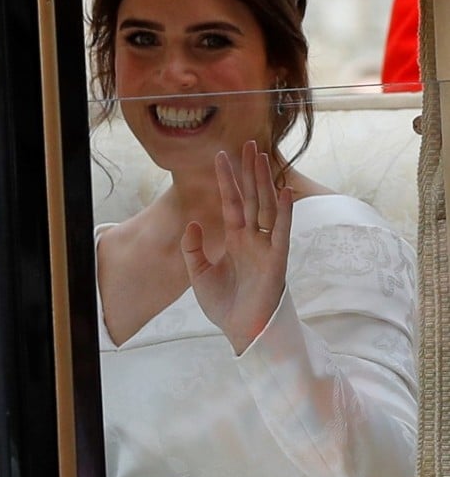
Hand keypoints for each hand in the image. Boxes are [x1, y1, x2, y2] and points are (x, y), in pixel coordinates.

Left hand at [179, 140, 292, 354]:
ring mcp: (266, 247)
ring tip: (261, 156)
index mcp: (235, 240)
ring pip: (265, 207)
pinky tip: (283, 191)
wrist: (242, 332)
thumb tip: (193, 222)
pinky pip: (281, 232)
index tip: (222, 155)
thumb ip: (193, 248)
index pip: (231, 203)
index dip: (227, 180)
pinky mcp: (276, 261)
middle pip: (250, 198)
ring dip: (263, 182)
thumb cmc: (224, 306)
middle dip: (249, 172)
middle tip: (248, 144)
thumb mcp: (198, 274)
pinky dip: (283, 212)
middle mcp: (252, 239)